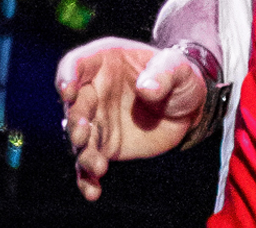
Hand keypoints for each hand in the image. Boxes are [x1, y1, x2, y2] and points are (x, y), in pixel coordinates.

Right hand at [55, 37, 209, 200]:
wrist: (187, 106)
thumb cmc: (178, 77)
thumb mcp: (178, 67)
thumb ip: (163, 74)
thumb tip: (147, 89)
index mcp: (104, 63)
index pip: (76, 64)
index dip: (67, 76)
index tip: (68, 90)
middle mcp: (93, 91)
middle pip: (74, 105)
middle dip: (74, 120)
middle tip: (82, 133)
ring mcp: (97, 120)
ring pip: (80, 139)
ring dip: (83, 152)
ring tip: (97, 166)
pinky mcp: (106, 146)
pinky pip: (89, 164)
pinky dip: (88, 179)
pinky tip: (93, 191)